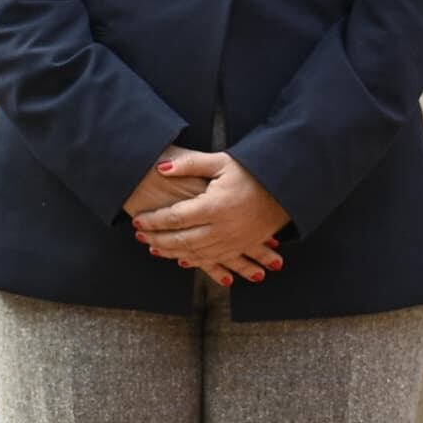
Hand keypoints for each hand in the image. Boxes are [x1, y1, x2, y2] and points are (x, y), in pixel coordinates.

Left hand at [131, 148, 289, 281]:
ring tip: (152, 247)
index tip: (137, 220)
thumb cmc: (251, 171)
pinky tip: (180, 259)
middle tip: (139, 235)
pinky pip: (213, 259)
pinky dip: (194, 261)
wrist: (285, 188)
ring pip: (194, 252)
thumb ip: (190, 164)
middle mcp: (222, 227)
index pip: (175, 217)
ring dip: (171, 252)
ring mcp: (232, 240)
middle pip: (181, 239)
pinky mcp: (240, 246)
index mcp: (214, 205)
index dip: (154, 221)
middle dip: (157, 238)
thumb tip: (161, 168)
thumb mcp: (221, 162)